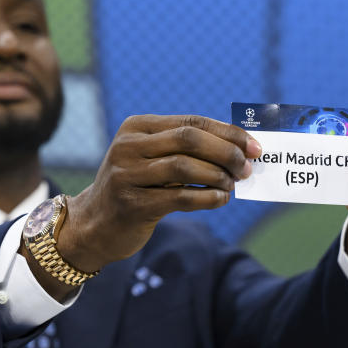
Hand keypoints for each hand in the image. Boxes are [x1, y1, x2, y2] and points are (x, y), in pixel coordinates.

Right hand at [57, 115, 260, 270]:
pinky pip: (180, 197)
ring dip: (218, 175)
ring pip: (184, 167)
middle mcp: (128, 146)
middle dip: (226, 152)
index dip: (227, 133)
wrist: (94, 225)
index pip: (191, 122)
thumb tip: (240, 148)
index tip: (254, 146)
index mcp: (137, 127)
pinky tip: (220, 199)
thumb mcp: (153, 159)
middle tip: (246, 168)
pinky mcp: (132, 204)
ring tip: (232, 185)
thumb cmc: (136, 188)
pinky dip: (207, 197)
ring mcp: (127, 175)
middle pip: (189, 139)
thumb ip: (188, 149)